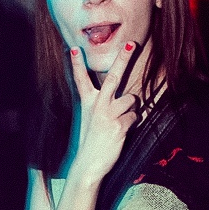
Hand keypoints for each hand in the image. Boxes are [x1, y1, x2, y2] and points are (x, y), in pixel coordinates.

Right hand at [68, 42, 137, 183]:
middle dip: (123, 58)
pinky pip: (135, 117)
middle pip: (113, 77)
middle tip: (132, 43)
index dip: (76, 63)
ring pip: (132, 100)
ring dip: (131, 110)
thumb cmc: (90, 142)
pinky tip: (121, 134)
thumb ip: (104, 106)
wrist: (87, 165)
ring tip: (120, 124)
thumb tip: (129, 99)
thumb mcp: (90, 120)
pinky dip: (132, 124)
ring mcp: (108, 115)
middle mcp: (97, 105)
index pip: (81, 79)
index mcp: (87, 103)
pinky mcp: (119, 126)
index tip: (73, 48)